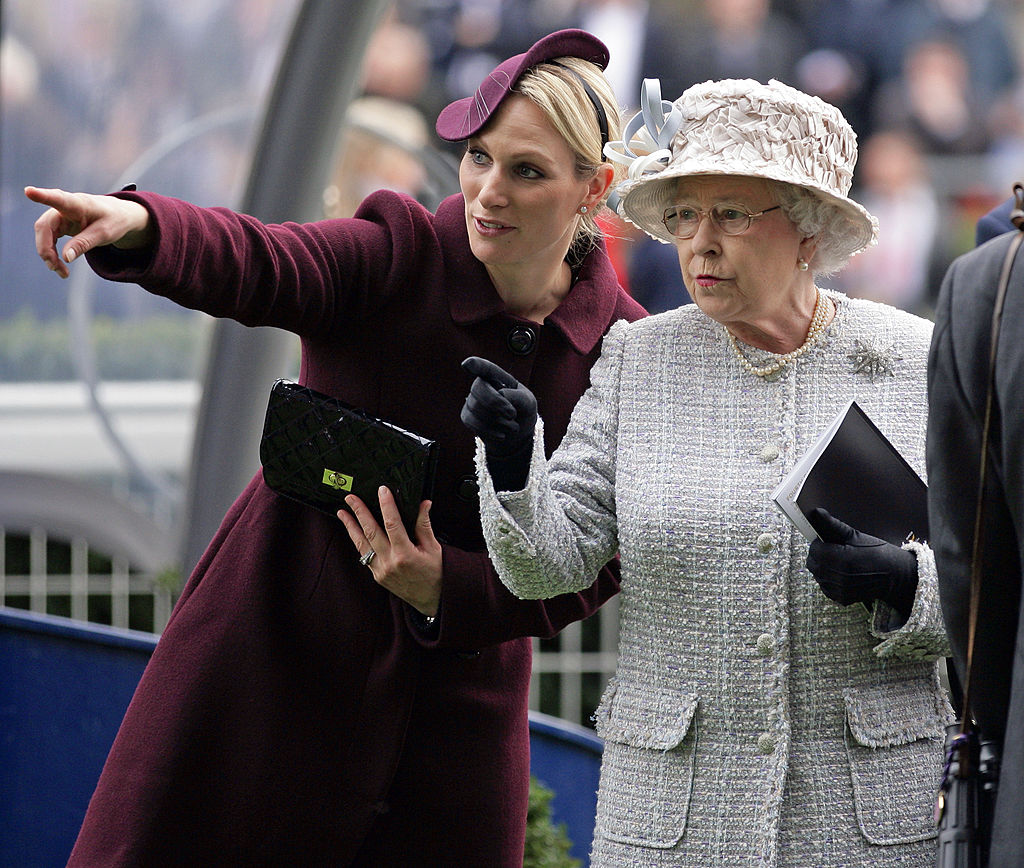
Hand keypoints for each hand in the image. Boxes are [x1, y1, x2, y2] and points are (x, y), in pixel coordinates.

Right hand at [25, 185, 152, 278]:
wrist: (118, 215)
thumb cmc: (113, 220)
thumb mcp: (104, 234)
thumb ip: (84, 244)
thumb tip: (65, 257)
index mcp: (79, 204)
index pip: (59, 199)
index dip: (43, 196)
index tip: (28, 191)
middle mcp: (64, 206)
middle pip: (45, 226)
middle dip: (46, 248)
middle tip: (55, 268)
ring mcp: (60, 215)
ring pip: (44, 234)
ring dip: (48, 253)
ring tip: (61, 272)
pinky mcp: (59, 224)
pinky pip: (49, 239)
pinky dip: (52, 253)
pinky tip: (59, 265)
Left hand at [337, 486, 442, 617]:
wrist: (431, 600)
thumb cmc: (436, 574)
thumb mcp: (434, 548)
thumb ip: (424, 525)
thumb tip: (424, 504)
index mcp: (406, 554)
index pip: (392, 523)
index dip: (386, 505)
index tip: (382, 491)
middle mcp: (390, 562)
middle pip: (370, 531)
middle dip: (359, 512)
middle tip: (351, 498)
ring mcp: (381, 570)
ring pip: (361, 544)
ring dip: (350, 526)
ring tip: (342, 512)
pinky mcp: (377, 575)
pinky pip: (364, 555)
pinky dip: (358, 541)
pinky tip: (353, 531)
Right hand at [460, 356, 536, 490]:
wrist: (517, 434)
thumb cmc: (523, 412)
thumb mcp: (528, 403)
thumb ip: (518, 397)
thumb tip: (500, 394)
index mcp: (497, 377)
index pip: (485, 367)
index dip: (475, 365)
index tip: (467, 365)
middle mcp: (482, 385)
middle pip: (479, 388)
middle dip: (495, 402)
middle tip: (512, 415)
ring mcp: (472, 400)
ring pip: (475, 407)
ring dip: (498, 421)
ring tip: (513, 426)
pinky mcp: (467, 415)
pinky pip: (471, 421)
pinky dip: (489, 431)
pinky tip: (502, 435)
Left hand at [805, 508, 917, 618]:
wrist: (896, 576)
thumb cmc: (878, 553)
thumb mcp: (856, 536)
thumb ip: (834, 525)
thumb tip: (817, 512)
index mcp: (842, 559)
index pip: (815, 550)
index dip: (817, 543)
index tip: (824, 540)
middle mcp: (840, 577)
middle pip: (813, 564)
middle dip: (817, 555)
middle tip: (828, 550)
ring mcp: (841, 590)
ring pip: (818, 576)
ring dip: (822, 568)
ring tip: (836, 561)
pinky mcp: (842, 599)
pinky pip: (825, 588)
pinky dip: (828, 580)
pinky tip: (839, 573)